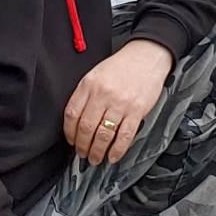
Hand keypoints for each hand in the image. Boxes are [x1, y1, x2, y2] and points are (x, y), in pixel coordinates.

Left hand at [63, 38, 173, 166]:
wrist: (147, 56)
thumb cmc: (121, 66)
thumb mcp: (96, 74)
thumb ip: (85, 94)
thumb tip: (77, 121)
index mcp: (89, 84)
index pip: (72, 113)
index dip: (69, 132)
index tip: (71, 141)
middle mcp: (103, 94)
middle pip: (86, 128)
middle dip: (82, 146)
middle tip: (82, 154)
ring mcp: (120, 103)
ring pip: (104, 134)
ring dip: (97, 151)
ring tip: (95, 158)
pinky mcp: (137, 110)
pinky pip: (124, 135)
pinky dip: (117, 150)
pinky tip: (113, 156)